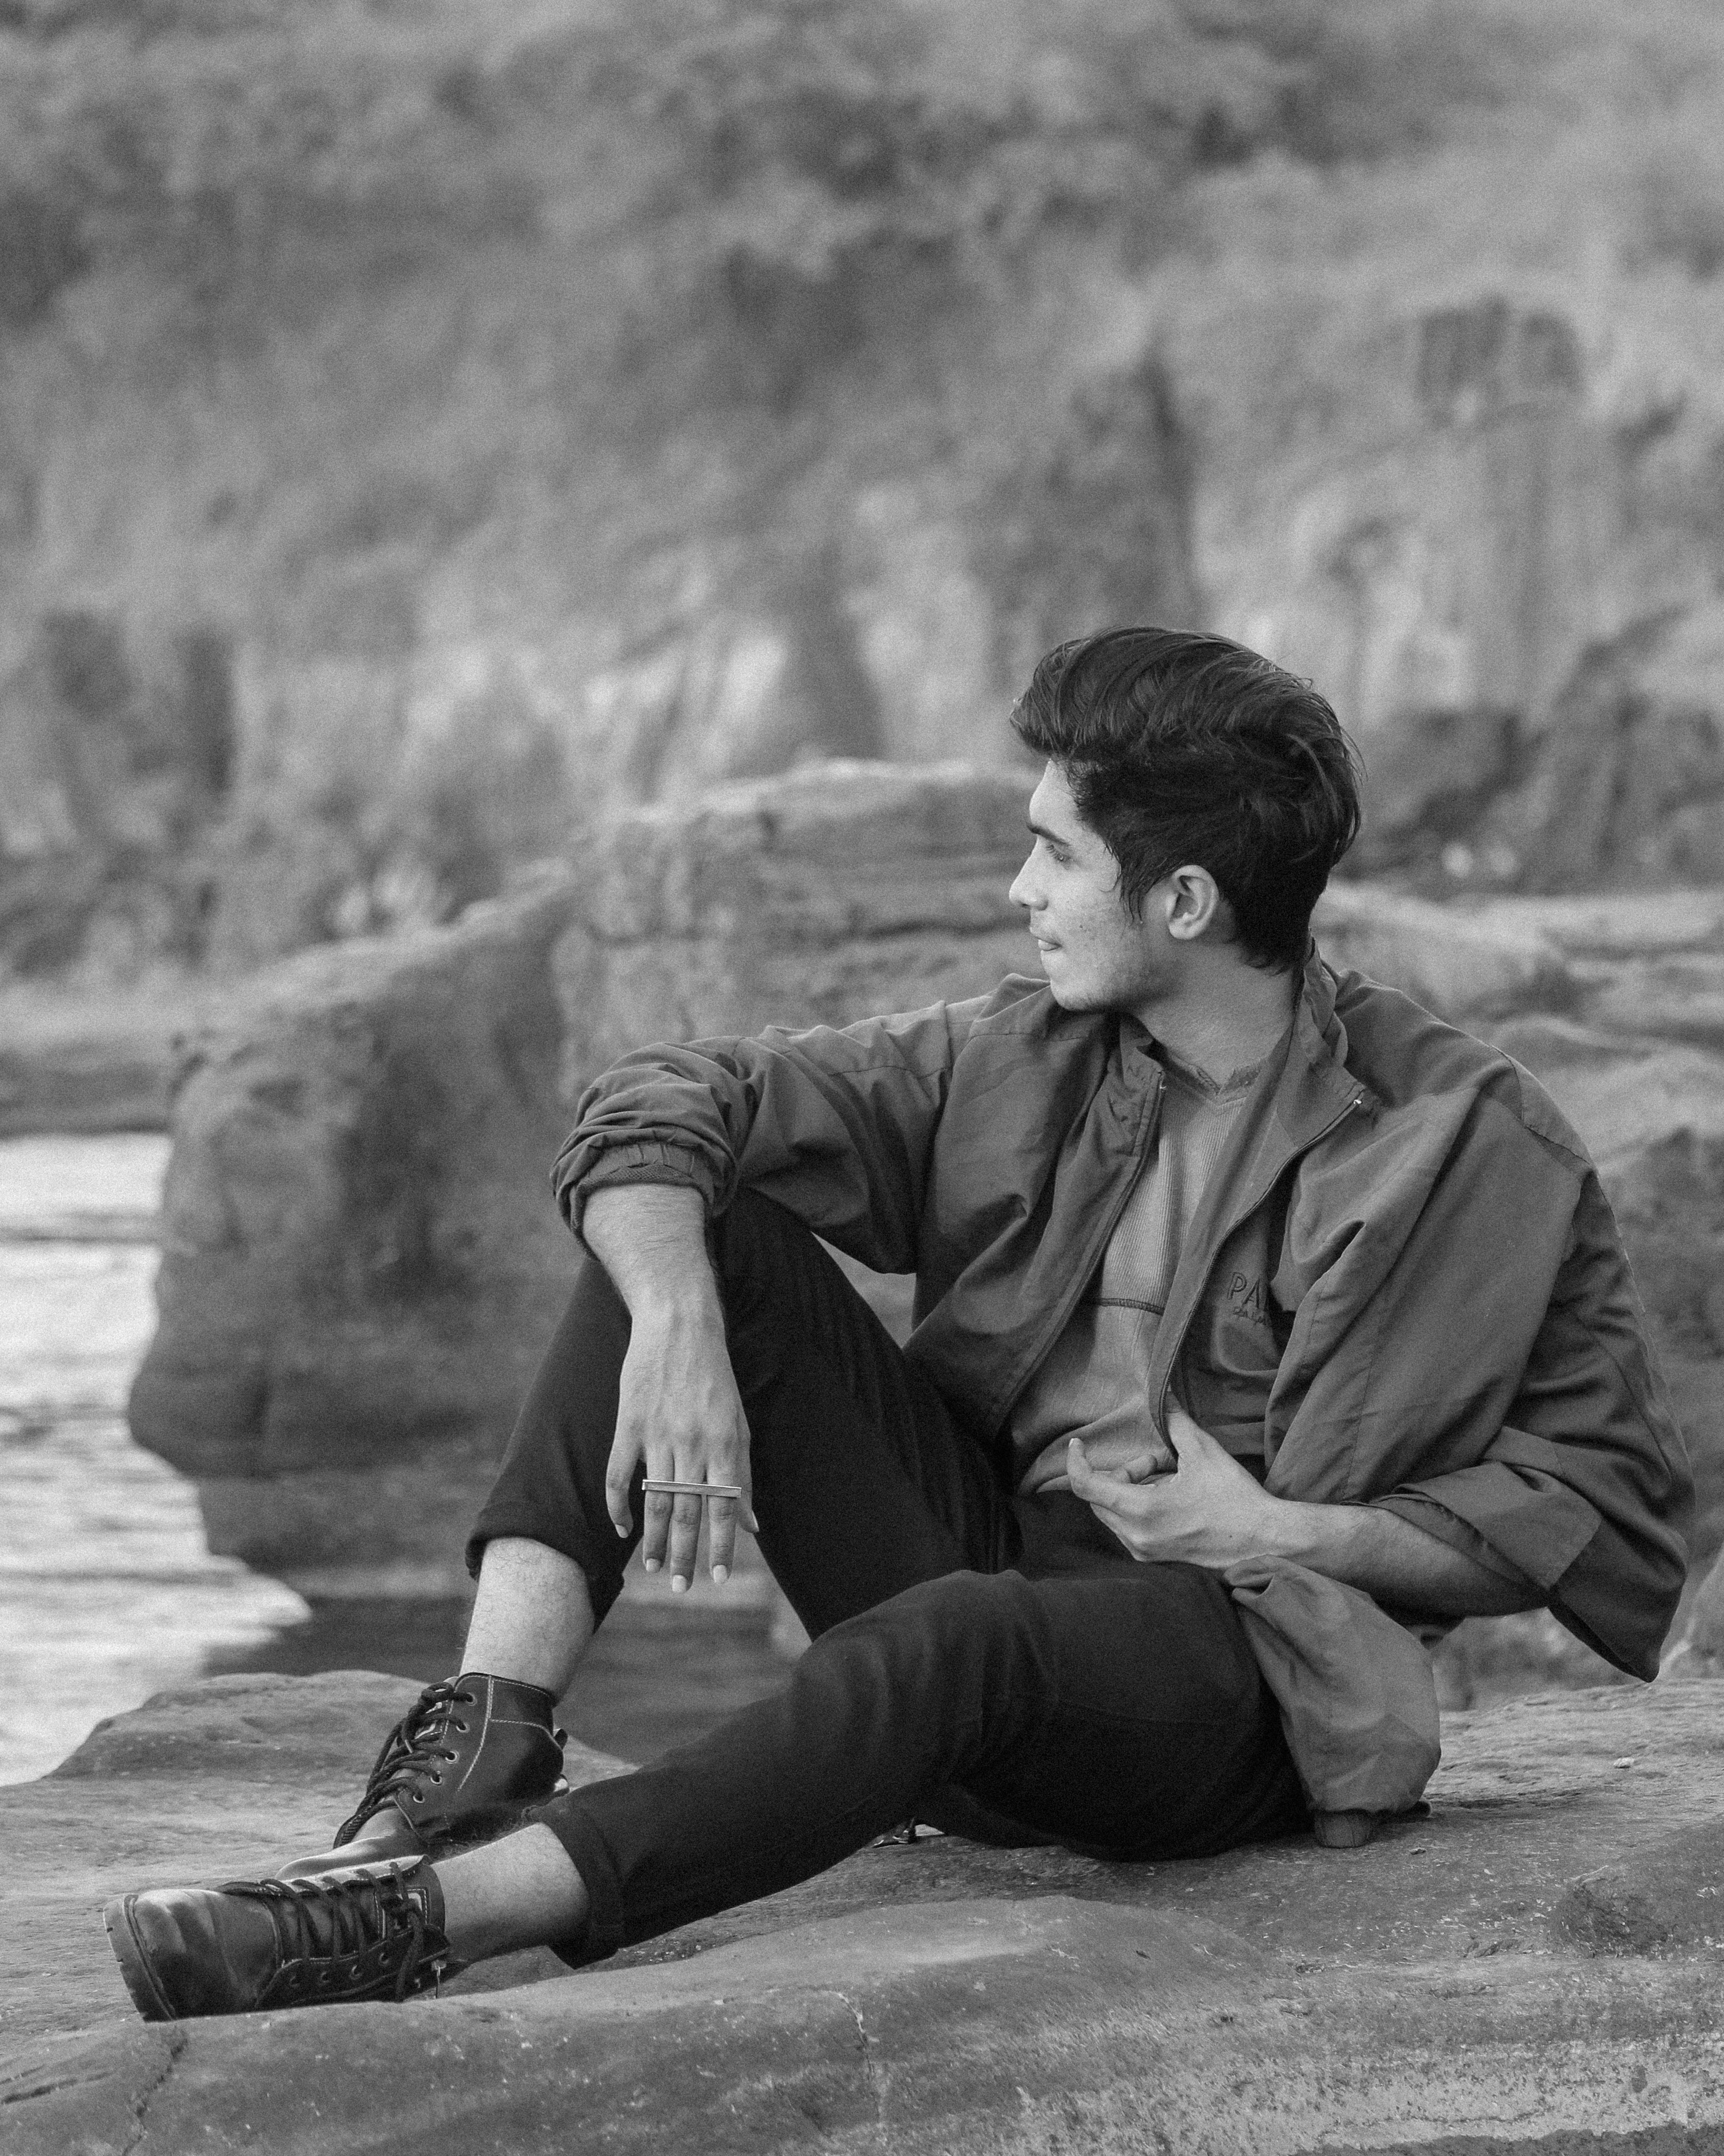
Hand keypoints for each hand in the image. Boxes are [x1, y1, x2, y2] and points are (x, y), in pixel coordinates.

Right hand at [603, 1300, 757, 1591]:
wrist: (679, 1326)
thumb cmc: (715, 1378)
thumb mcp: (740, 1424)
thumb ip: (743, 1476)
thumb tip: (752, 1525)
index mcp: (725, 1444)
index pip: (724, 1508)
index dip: (721, 1546)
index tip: (716, 1578)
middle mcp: (692, 1444)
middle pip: (687, 1513)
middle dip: (685, 1555)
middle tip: (681, 1587)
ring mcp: (657, 1436)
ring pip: (654, 1501)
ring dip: (653, 1541)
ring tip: (654, 1569)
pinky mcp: (628, 1425)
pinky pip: (619, 1476)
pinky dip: (617, 1506)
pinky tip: (621, 1529)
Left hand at [1065, 1406, 1281, 1567]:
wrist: (1265, 1540)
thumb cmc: (1234, 1497)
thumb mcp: (1203, 1451)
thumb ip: (1175, 1421)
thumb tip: (1163, 1394)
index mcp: (1141, 1511)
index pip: (1085, 1486)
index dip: (1077, 1461)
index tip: (1079, 1444)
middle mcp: (1136, 1536)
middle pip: (1101, 1497)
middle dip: (1123, 1473)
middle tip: (1159, 1461)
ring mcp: (1145, 1550)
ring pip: (1116, 1511)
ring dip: (1134, 1488)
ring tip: (1172, 1477)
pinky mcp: (1157, 1557)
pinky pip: (1131, 1525)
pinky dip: (1142, 1505)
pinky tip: (1175, 1496)